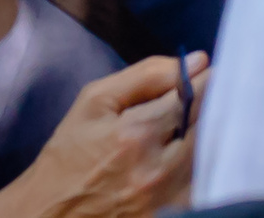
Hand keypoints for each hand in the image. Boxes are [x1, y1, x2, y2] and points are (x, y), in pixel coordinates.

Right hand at [0, 53, 201, 217]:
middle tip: (217, 95)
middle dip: (217, 105)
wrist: (47, 215)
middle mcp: (157, 171)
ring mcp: (165, 202)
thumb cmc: (68, 155)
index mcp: (136, 134)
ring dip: (215, 135)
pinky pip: (205, 187)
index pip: (196, 97)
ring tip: (206, 123)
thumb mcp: (95, 102)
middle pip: (212, 127)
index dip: (210, 81)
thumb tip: (199, 61)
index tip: (213, 73)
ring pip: (214, 157)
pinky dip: (207, 167)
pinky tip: (197, 155)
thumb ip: (147, 75)